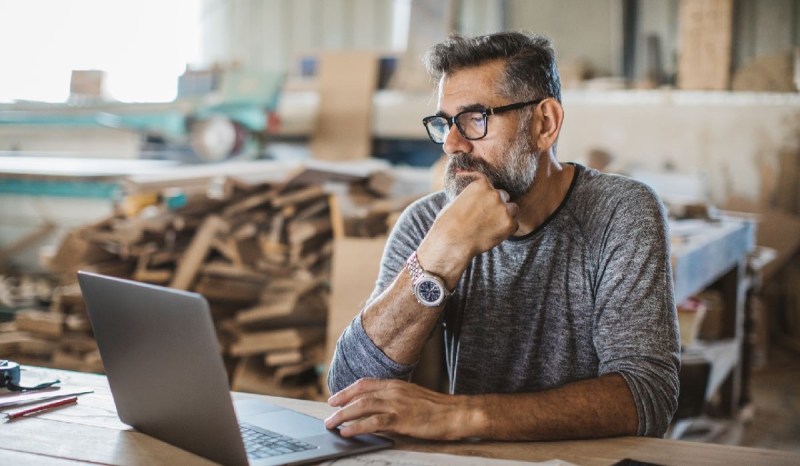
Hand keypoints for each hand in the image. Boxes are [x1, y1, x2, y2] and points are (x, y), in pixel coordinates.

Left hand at [325, 378, 471, 439]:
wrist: (457, 413)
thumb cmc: (438, 408)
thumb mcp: (413, 398)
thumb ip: (396, 399)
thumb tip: (379, 410)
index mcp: (397, 384)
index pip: (366, 384)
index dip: (348, 390)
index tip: (336, 397)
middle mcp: (394, 391)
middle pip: (360, 394)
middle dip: (341, 402)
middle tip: (329, 411)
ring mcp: (397, 404)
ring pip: (362, 406)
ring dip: (344, 414)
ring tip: (332, 423)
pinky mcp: (401, 419)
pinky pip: (374, 422)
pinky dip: (357, 426)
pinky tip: (347, 431)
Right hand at [418, 176, 518, 282]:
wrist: (452, 242)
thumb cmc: (448, 224)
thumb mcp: (457, 201)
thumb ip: (472, 197)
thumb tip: (477, 199)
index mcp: (481, 184)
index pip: (490, 185)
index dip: (487, 195)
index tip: (483, 203)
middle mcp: (494, 194)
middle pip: (504, 196)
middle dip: (497, 205)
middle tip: (487, 217)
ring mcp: (503, 208)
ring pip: (513, 209)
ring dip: (505, 216)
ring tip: (492, 226)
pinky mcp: (509, 224)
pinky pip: (514, 225)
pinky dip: (507, 230)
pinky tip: (493, 234)